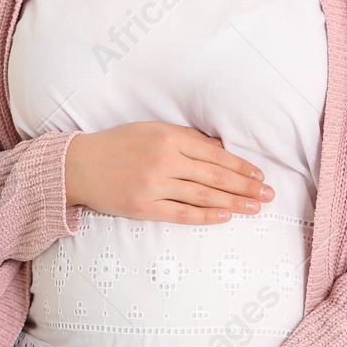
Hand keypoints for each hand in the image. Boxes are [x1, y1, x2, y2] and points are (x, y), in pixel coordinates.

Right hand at [64, 122, 272, 223]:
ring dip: (234, 202)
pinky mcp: (144, 207)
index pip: (214, 153)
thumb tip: (218, 147)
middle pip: (215, 175)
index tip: (259, 176)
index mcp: (167, 137)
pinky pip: (182, 213)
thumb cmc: (115, 145)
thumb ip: (183, 137)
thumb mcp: (149, 130)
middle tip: (268, 195)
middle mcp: (163, 160)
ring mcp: (154, 185)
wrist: (78, 165)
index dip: (240, 166)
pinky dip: (206, 215)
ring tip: (255, 208)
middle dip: (246, 186)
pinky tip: (225, 216)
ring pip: (203, 195)